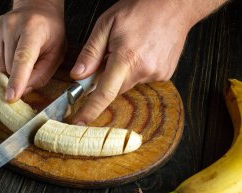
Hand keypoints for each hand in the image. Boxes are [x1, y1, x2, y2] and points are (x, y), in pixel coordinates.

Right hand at [0, 0, 65, 101]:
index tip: (11, 97)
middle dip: (21, 73)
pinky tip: (11, 50)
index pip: (23, 58)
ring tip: (22, 53)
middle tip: (32, 60)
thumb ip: (42, 75)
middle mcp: (12, 25)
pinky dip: (2, 61)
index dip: (18, 80)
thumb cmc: (49, 34)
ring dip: (11, 68)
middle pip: (10, 67)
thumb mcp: (56, 54)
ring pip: (0, 66)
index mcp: (33, 29)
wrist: (36, 9)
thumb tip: (23, 91)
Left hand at [70, 0, 196, 124]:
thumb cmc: (140, 9)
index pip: (104, 93)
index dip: (90, 110)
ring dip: (122, 73)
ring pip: (127, 85)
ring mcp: (156, 74)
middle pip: (114, 90)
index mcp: (126, 58)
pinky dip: (135, 71)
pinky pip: (141, 79)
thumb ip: (91, 52)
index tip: (79, 121)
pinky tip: (140, 53)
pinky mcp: (164, 74)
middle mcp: (143, 70)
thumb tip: (78, 76)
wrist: (175, 4)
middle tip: (107, 58)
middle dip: (106, 80)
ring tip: (129, 49)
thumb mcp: (106, 24)